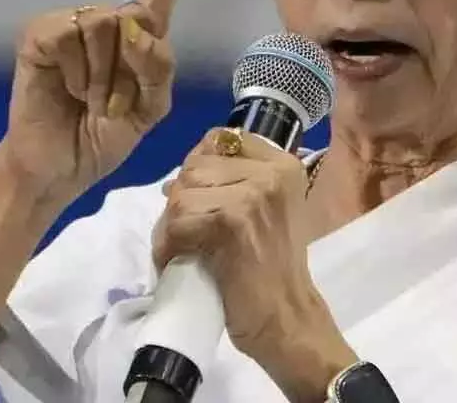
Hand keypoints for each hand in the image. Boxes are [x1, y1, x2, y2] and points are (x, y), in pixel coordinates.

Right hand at [0, 0, 205, 212]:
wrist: (59, 166)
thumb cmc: (103, 135)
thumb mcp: (151, 108)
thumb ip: (158, 68)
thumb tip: (134, 26)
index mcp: (141, 33)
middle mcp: (108, 18)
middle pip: (138, 20)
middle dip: (132, 72)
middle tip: (109, 104)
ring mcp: (72, 22)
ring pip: (106, 28)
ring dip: (103, 78)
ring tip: (86, 99)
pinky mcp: (41, 32)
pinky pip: (71, 37)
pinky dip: (76, 73)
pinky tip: (65, 89)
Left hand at [153, 129, 357, 401]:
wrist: (287, 317)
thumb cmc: (273, 271)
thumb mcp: (267, 212)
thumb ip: (236, 183)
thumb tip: (179, 176)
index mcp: (283, 164)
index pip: (221, 139)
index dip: (199, 166)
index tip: (199, 198)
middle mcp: (272, 171)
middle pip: (196, 165)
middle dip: (182, 199)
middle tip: (185, 232)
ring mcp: (254, 194)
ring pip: (182, 192)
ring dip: (171, 225)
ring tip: (181, 248)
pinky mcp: (232, 220)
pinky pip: (178, 220)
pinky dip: (169, 244)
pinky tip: (179, 260)